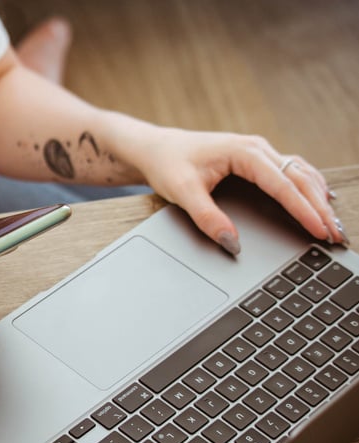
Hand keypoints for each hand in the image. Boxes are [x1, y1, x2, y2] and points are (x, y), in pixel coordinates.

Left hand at [129, 127, 344, 253]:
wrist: (158, 149)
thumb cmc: (169, 165)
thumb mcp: (182, 193)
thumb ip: (207, 218)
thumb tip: (231, 242)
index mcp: (244, 152)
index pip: (283, 185)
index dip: (304, 210)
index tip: (319, 230)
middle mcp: (257, 149)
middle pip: (300, 179)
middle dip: (320, 208)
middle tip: (336, 235)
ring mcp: (260, 152)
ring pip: (301, 173)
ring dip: (319, 197)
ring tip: (333, 224)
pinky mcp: (257, 159)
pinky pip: (292, 171)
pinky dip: (309, 187)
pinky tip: (321, 200)